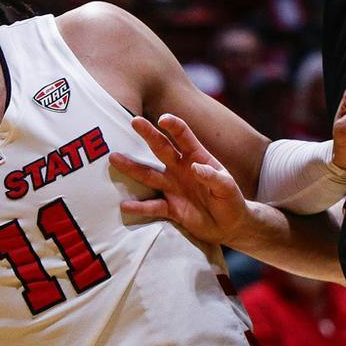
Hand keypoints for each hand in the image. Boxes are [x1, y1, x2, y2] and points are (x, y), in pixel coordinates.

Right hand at [113, 115, 250, 245]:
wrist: (229, 225)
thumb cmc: (231, 200)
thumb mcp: (228, 188)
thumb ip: (213, 177)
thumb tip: (195, 167)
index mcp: (197, 157)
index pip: (184, 137)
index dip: (174, 126)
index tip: (162, 119)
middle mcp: (180, 169)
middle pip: (161, 148)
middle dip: (148, 134)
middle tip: (133, 121)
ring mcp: (173, 187)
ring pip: (150, 175)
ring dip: (132, 167)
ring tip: (114, 158)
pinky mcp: (171, 208)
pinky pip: (153, 207)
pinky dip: (139, 207)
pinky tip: (124, 206)